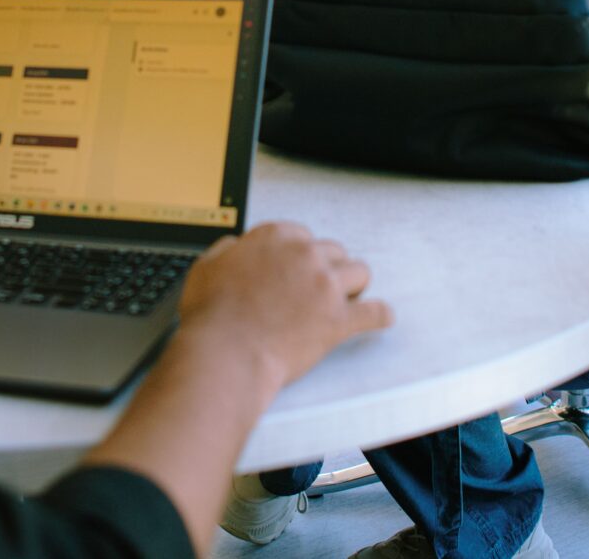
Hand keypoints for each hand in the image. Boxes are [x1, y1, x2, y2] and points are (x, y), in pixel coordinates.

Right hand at [78, 221, 390, 552]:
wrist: (227, 353)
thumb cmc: (213, 315)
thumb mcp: (206, 266)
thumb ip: (228, 250)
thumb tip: (237, 247)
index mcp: (276, 238)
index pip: (301, 235)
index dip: (298, 254)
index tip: (295, 268)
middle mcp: (306, 255)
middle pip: (333, 251)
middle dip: (327, 267)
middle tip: (317, 286)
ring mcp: (326, 286)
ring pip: (359, 273)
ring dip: (353, 284)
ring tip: (347, 297)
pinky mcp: (339, 319)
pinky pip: (375, 312)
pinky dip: (380, 315)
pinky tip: (382, 316)